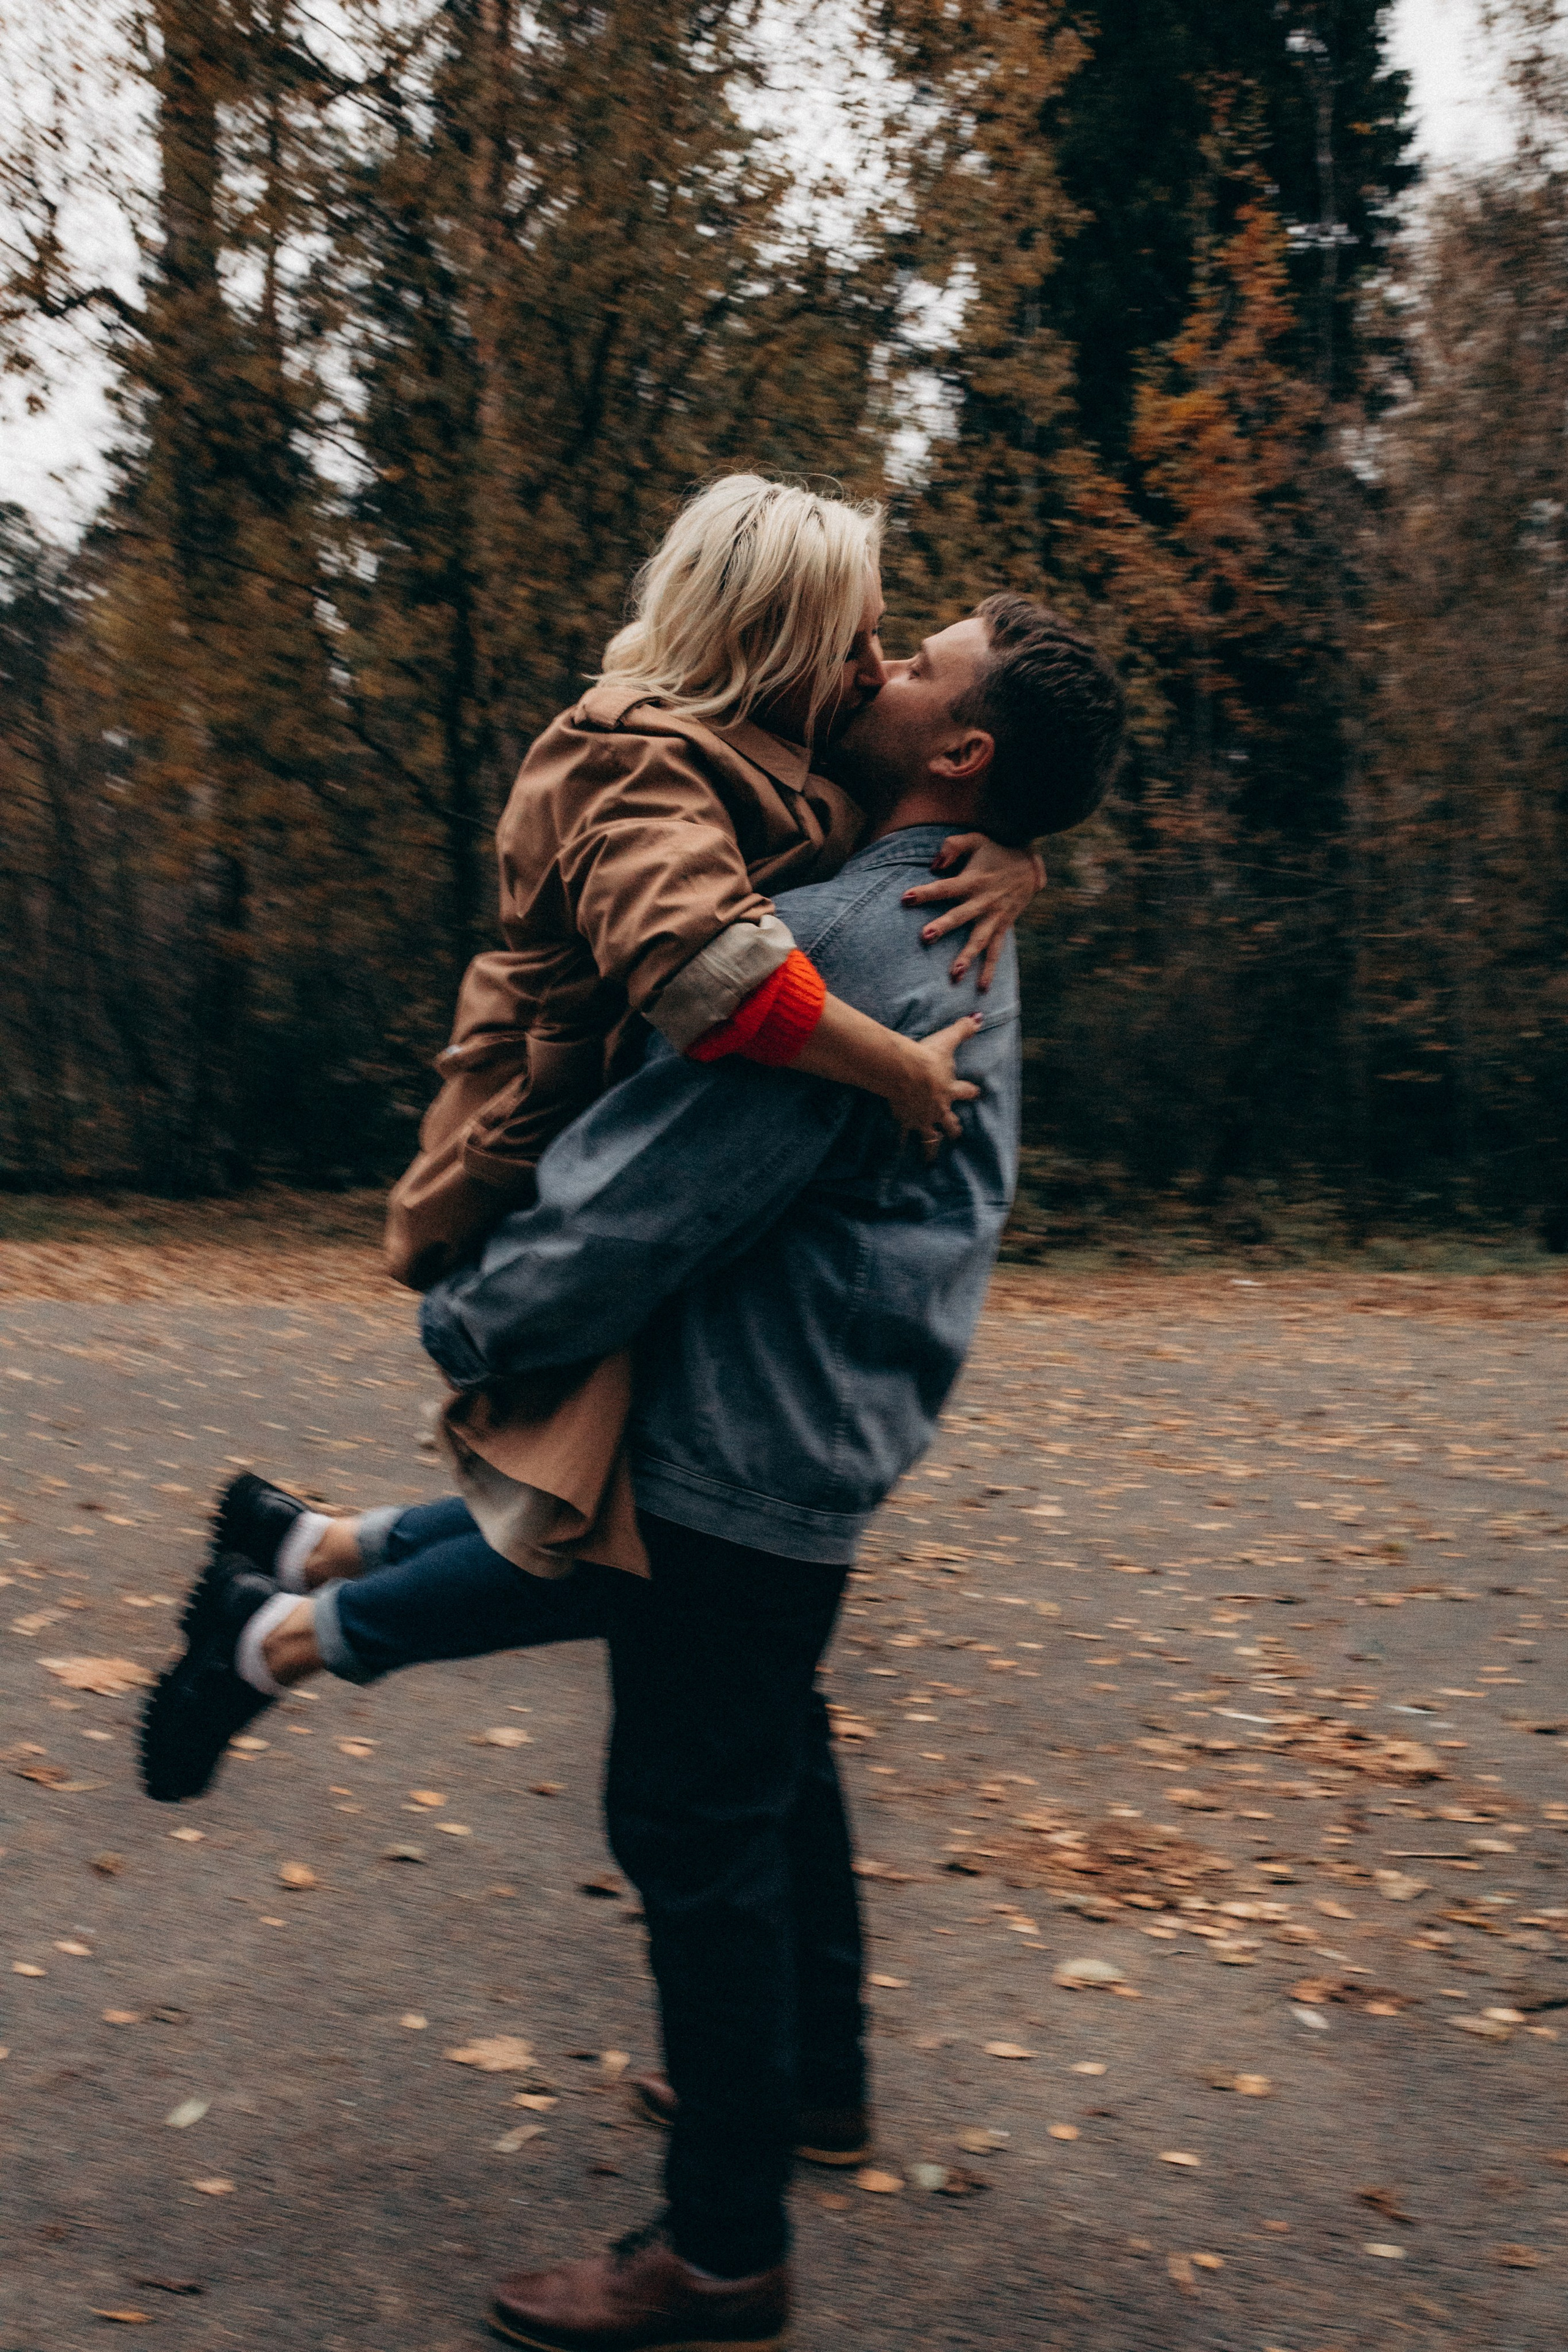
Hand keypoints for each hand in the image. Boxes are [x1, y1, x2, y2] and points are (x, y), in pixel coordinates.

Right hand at [887, 1015, 981, 1160]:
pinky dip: (901, 1145)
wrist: (904, 1071)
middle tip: (957, 1135)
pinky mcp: (905, 1120)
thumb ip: (963, 1030)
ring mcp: (923, 1117)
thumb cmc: (927, 1056)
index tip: (977, 1093)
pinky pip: (904, 1136)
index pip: (967, 1091)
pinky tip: (899, 1153)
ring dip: (932, 1147)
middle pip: (950, 1123)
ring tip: (931, 1159)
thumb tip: (980, 1016)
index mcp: (951, 1090)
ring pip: (931, 1137)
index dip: (972, 1091)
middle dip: (954, 1129)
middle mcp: (939, 1108)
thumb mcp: (947, 1041)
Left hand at [902, 834, 1046, 987]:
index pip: (945, 888)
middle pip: (960, 915)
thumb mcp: (976, 839)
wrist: (1031, 866)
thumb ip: (952, 847)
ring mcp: (994, 917)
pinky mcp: (1002, 927)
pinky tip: (981, 988)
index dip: (926, 892)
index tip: (906, 898)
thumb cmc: (996, 851)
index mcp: (972, 880)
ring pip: (979, 939)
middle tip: (926, 937)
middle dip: (944, 926)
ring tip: (954, 974)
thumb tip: (933, 866)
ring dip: (967, 956)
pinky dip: (989, 969)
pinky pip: (996, 951)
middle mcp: (983, 901)